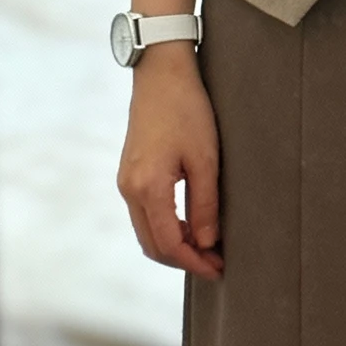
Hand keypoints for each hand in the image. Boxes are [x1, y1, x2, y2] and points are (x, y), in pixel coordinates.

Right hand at [117, 47, 222, 277]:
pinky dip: (166, 229)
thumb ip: (205, 205)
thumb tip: (207, 244)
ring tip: (207, 248)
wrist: (161, 75)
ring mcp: (126, 182)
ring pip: (147, 233)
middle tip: (216, 264)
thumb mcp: (205, 159)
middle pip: (153, 245)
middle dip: (184, 261)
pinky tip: (191, 227)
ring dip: (175, 246)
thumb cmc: (187, 110)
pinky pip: (145, 216)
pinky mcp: (129, 175)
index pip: (169, 244)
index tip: (219, 270)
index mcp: (148, 187)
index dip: (194, 263)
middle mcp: (130, 189)